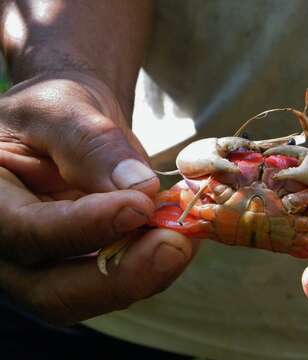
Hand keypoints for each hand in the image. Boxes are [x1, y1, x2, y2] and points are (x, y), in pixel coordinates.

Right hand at [0, 71, 193, 324]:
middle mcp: (10, 249)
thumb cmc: (56, 109)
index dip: (86, 226)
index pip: (27, 231)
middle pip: (54, 292)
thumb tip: (139, 189)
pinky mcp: (84, 265)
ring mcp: (48, 264)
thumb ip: (92, 144)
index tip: (139, 205)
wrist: (70, 124)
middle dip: (122, 276)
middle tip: (175, 244)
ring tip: (184, 235)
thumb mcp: (63, 109)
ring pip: (93, 296)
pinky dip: (153, 265)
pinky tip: (179, 236)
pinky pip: (119, 281)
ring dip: (146, 274)